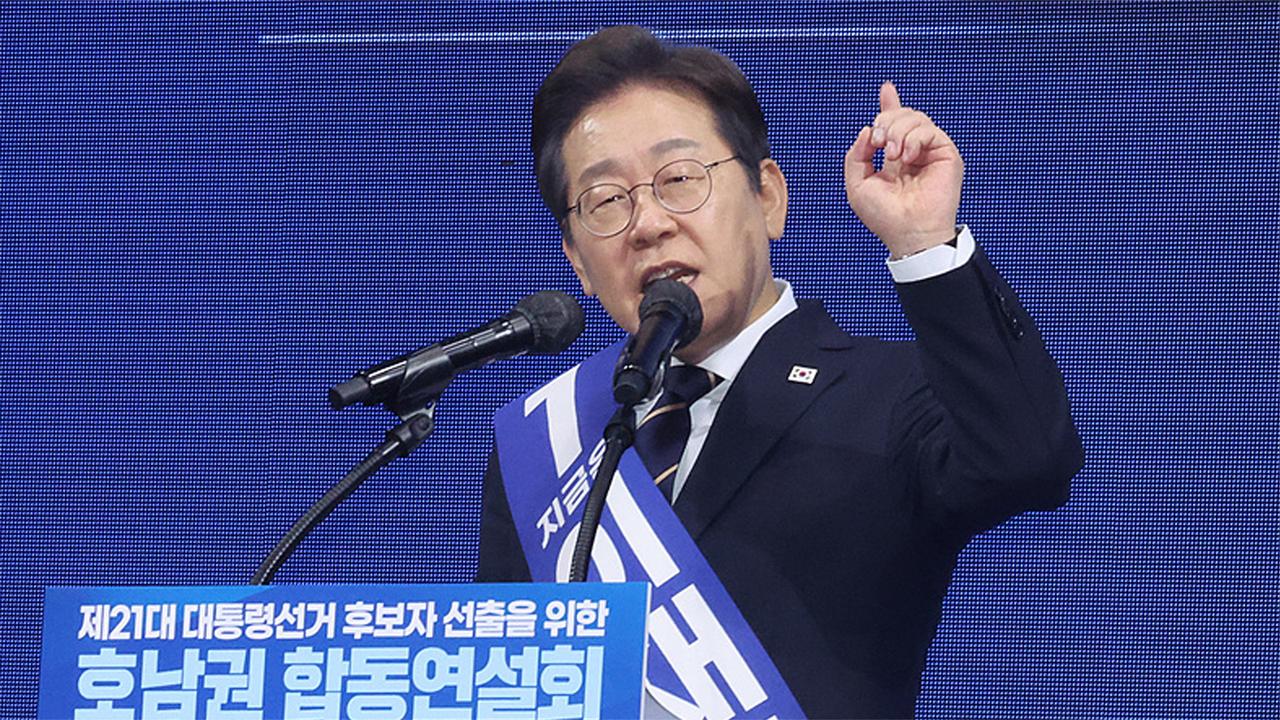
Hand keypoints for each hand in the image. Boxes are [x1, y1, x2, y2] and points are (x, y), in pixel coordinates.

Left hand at [844, 82, 963, 257]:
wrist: (908, 232)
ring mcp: (930, 153)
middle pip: (901, 116)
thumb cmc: (885, 216)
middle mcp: (913, 153)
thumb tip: (868, 130)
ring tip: (893, 156)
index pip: (894, 125)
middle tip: (878, 142)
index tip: (887, 88)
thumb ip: (856, 156)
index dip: (890, 105)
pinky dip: (914, 138)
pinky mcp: (945, 154)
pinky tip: (907, 157)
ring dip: (897, 131)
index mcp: (894, 159)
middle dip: (885, 120)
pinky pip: (929, 129)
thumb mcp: (857, 185)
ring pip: (915, 117)